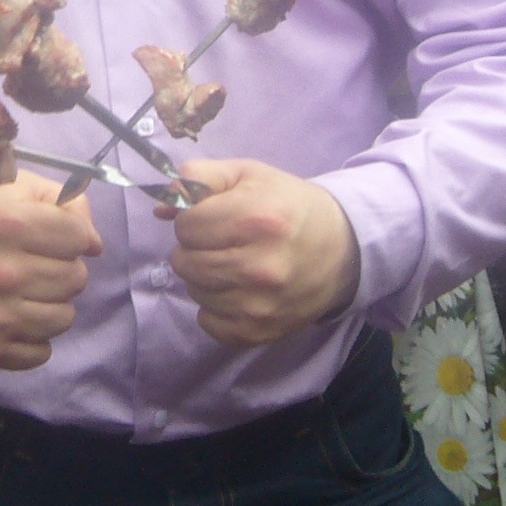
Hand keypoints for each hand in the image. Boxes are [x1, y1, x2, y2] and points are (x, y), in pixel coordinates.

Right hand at [0, 173, 102, 369]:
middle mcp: (2, 272)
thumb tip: (93, 243)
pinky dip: (34, 338)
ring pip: (64, 318)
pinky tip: (15, 318)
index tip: (56, 239)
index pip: (79, 238)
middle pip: (76, 279)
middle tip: (36, 265)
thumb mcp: (10, 190)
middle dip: (63, 269)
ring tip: (27, 292)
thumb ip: (61, 202)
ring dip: (52, 304)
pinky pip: (41, 352)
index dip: (73, 237)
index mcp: (8, 224)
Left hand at [166, 157, 361, 346]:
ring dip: (203, 276)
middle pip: (184, 261)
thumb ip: (200, 177)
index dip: (193, 218)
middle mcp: (257, 266)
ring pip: (194, 291)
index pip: (186, 225)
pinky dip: (213, 308)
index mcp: (255, 219)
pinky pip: (208, 323)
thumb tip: (164, 204)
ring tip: (230, 264)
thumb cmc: (288, 205)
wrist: (341, 250)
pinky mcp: (258, 331)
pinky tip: (235, 290)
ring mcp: (258, 304)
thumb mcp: (248, 174)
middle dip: (194, 248)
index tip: (212, 218)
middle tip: (219, 242)